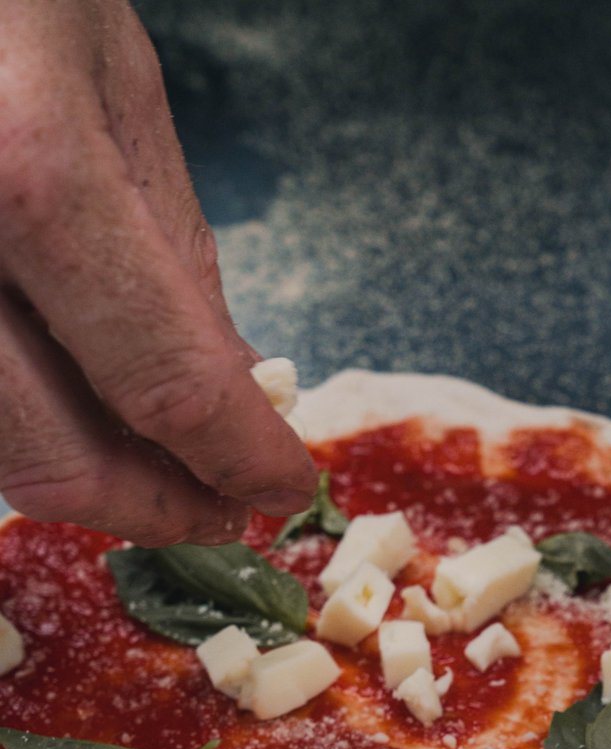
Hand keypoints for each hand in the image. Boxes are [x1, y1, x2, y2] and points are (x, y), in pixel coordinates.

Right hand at [0, 0, 315, 545]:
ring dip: (88, 478)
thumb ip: (171, 251)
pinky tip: (78, 407)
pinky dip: (31, 423)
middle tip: (222, 507)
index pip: (166, 380)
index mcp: (28, 170)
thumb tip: (235, 388)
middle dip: (156, 505)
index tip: (285, 485)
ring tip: (161, 467)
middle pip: (51, 456)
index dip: (241, 457)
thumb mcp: (110, 81)